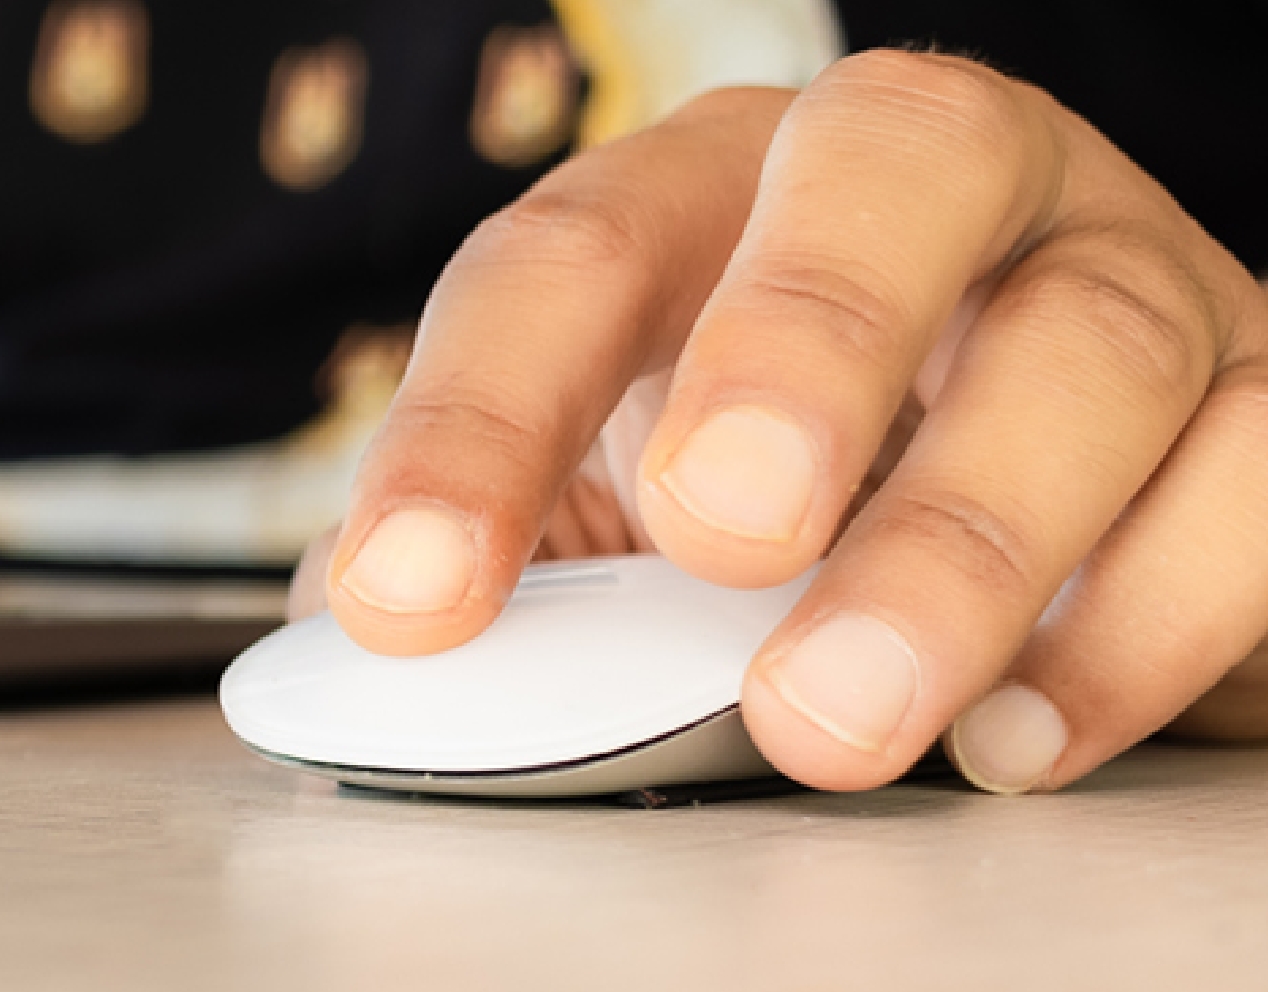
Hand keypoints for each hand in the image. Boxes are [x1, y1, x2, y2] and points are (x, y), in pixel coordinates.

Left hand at [310, 52, 1267, 793]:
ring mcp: (1134, 271)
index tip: (406, 600)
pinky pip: (1256, 481)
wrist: (1051, 530)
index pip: (572, 257)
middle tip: (717, 529)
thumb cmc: (795, 498)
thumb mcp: (621, 510)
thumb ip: (515, 566)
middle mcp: (942, 185)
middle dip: (797, 340)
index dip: (473, 425)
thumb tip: (356, 656)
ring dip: (960, 544)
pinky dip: (1143, 624)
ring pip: (1094, 343)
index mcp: (721, 187)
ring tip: (834, 711)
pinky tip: (1016, 738)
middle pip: (896, 161)